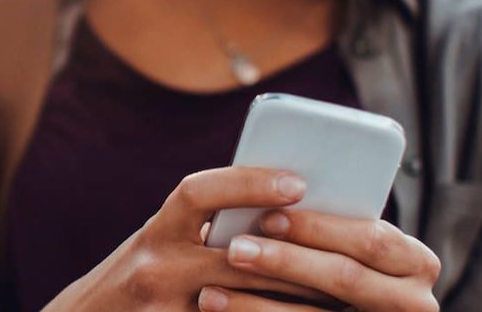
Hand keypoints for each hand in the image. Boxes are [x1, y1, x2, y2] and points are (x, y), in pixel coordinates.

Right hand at [42, 167, 336, 310]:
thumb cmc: (138, 280)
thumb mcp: (159, 244)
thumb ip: (203, 227)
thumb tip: (277, 206)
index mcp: (155, 233)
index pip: (197, 194)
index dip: (247, 183)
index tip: (297, 182)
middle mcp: (154, 269)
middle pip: (236, 258)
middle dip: (293, 255)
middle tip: (343, 251)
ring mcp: (165, 311)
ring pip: (242, 304)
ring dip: (293, 300)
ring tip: (337, 295)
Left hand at [196, 209, 440, 311]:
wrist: (357, 309)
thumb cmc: (348, 267)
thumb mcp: (354, 245)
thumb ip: (333, 227)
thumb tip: (274, 188)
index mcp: (415, 262)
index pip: (370, 238)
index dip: (319, 228)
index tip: (269, 216)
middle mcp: (413, 301)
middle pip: (344, 277)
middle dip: (286, 261)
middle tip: (234, 249)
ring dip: (258, 305)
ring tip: (210, 293)